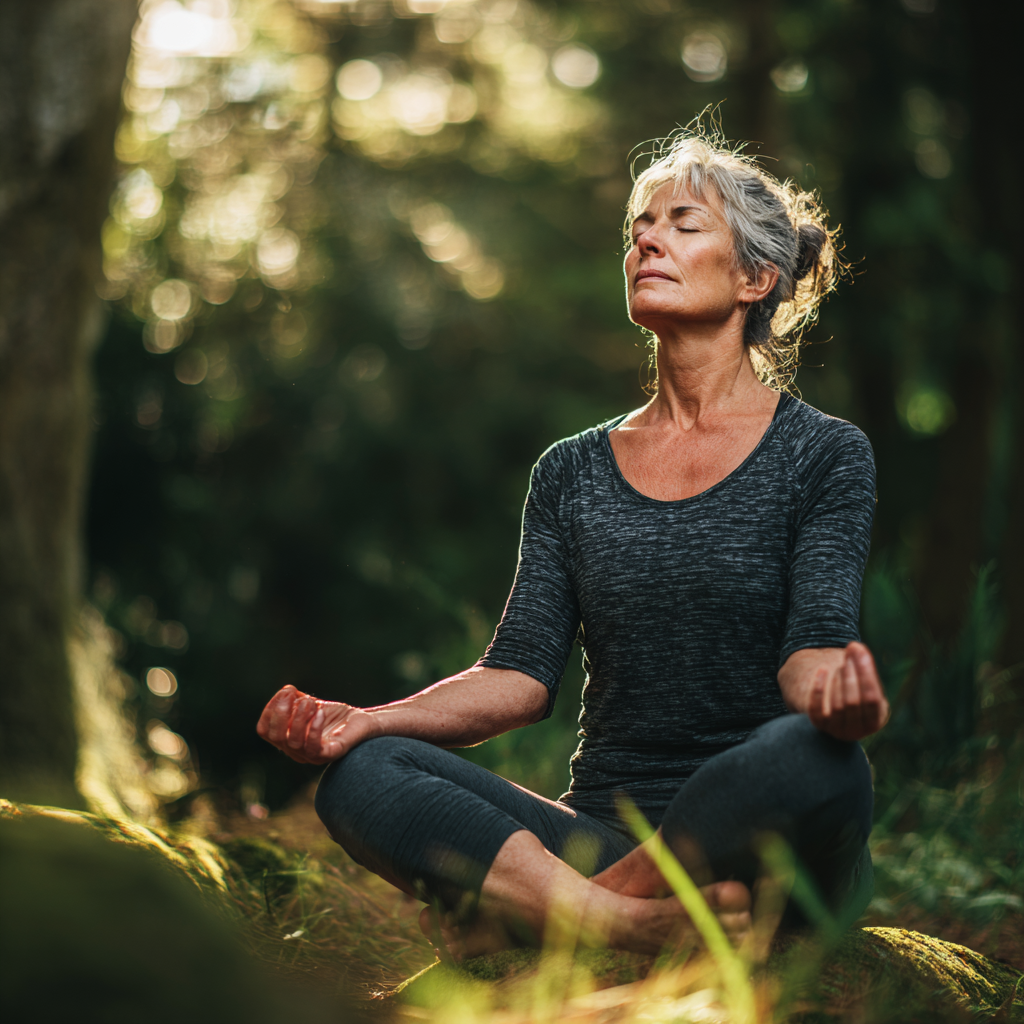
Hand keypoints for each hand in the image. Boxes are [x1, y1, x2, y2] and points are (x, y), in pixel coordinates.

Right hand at [256, 685, 380, 763]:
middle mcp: (296, 751)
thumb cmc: (334, 716)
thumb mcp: (309, 704)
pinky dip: (313, 728)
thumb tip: (286, 692)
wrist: (362, 721)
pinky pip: (314, 748)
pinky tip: (319, 713)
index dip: (270, 710)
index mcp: (287, 738)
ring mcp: (312, 755)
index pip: (265, 730)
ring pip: (293, 742)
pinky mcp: (330, 754)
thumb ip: (295, 699)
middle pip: (277, 737)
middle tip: (296, 696)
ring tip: (311, 702)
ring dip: (299, 718)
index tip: (286, 693)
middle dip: (282, 713)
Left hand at [808, 641, 888, 741]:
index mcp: (875, 721)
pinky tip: (822, 670)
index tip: (858, 650)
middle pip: (853, 702)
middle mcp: (857, 731)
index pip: (872, 698)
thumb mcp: (865, 683)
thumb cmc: (857, 691)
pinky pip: (815, 709)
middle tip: (847, 657)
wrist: (836, 706)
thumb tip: (855, 647)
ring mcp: (836, 730)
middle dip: (850, 676)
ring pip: (836, 706)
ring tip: (840, 665)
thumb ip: (864, 666)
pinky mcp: (818, 726)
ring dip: (837, 681)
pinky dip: (817, 689)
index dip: (865, 673)